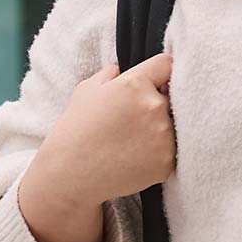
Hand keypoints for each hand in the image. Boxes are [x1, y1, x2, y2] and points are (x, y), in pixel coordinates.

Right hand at [31, 54, 176, 208]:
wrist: (68, 176)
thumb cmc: (74, 131)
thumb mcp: (86, 91)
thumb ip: (111, 74)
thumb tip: (124, 68)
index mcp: (134, 84)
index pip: (166, 64)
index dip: (159, 72)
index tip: (154, 81)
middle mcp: (154, 106)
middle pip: (171, 95)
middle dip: (156, 102)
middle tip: (132, 119)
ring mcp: (164, 135)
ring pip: (174, 122)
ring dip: (159, 127)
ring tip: (131, 140)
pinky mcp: (168, 160)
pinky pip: (172, 148)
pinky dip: (158, 150)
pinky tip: (135, 155)